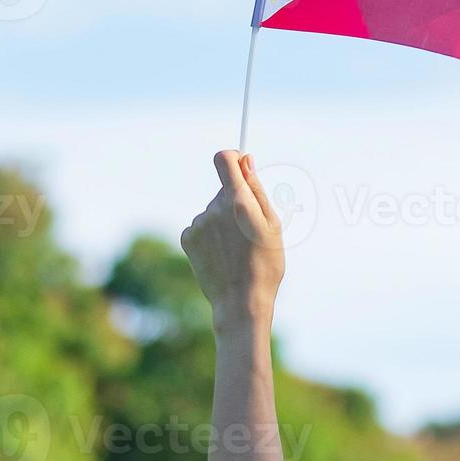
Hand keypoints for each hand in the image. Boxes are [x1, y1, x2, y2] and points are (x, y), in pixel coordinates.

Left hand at [181, 150, 284, 333]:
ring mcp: (198, 224)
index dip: (232, 157)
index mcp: (237, 202)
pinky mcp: (187, 238)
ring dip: (223, 220)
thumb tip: (246, 161)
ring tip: (236, 248)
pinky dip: (210, 234)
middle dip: (235, 200)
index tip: (240, 165)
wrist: (241, 302)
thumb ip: (257, 190)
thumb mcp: (272, 225)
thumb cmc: (265, 264)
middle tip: (249, 229)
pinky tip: (221, 253)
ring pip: (213, 210)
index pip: (224, 160)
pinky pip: (201, 225)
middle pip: (223, 189)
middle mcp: (213, 209)